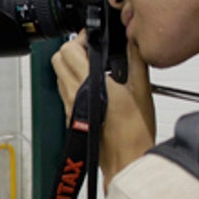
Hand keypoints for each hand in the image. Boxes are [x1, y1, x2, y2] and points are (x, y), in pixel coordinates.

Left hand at [51, 34, 154, 188]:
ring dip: (72, 65)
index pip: (68, 50)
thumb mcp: (141, 90)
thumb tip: (133, 41)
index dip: (81, 38)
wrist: (125, 161)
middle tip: (92, 49)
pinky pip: (65, 91)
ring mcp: (69, 106)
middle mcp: (73, 94)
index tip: (94, 37)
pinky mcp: (71, 116)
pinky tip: (96, 85)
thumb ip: (135, 60)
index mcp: (88, 84)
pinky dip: (75, 82)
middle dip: (72, 49)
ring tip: (96, 66)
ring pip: (59, 75)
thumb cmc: (133, 134)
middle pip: (58, 60)